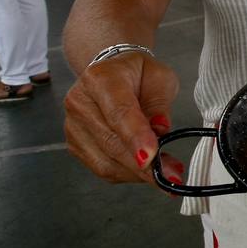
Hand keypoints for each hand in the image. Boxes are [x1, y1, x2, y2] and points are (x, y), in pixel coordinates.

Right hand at [64, 51, 183, 187]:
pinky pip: (102, 168)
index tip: (152, 157)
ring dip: (138, 174)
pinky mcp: (75, 145)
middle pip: (111, 142)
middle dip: (144, 165)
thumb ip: (160, 103)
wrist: (111, 72)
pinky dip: (128, 174)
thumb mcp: (160, 77)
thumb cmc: (138, 73)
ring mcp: (74, 126)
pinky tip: (148, 170)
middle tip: (172, 175)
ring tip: (167, 173)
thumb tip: (160, 130)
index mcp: (100, 78)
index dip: (135, 137)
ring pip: (106, 161)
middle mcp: (79, 102)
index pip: (119, 112)